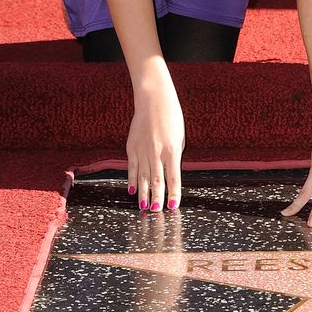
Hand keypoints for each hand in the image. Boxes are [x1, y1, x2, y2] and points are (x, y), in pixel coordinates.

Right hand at [126, 74, 184, 212]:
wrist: (154, 99)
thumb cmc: (171, 116)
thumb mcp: (180, 136)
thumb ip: (174, 155)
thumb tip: (170, 172)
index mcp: (172, 150)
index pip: (173, 178)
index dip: (173, 194)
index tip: (173, 207)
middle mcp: (157, 152)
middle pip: (157, 181)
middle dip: (157, 198)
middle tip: (157, 212)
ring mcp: (142, 150)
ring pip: (142, 178)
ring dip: (144, 194)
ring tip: (144, 208)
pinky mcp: (131, 147)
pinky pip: (131, 167)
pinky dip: (131, 180)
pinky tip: (132, 191)